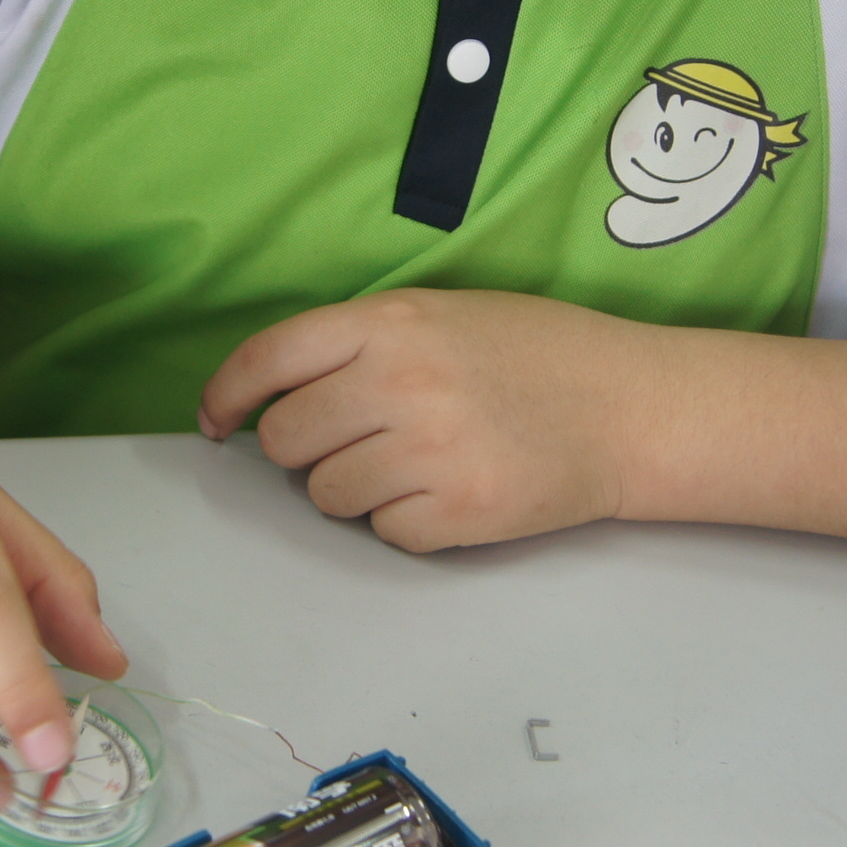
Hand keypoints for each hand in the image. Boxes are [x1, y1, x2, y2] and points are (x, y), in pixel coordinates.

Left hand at [200, 288, 652, 551]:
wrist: (629, 406)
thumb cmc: (535, 355)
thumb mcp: (441, 314)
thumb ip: (358, 344)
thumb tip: (272, 395)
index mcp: (390, 322)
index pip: (269, 359)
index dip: (227, 395)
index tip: (217, 421)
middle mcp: (400, 382)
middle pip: (287, 440)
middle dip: (306, 448)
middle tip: (357, 440)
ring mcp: (429, 450)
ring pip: (327, 495)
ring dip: (354, 489)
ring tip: (415, 462)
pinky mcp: (457, 512)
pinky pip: (383, 532)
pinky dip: (405, 522)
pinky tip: (449, 490)